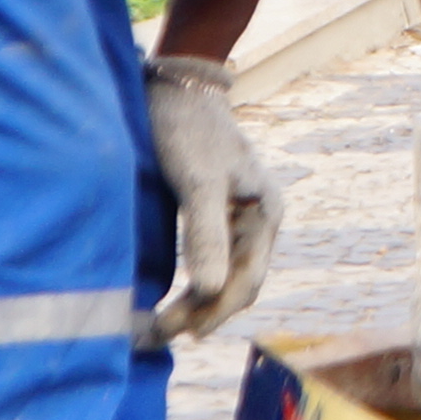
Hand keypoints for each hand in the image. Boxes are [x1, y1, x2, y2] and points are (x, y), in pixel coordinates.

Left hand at [144, 57, 283, 344]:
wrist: (173, 83)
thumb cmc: (186, 127)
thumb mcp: (195, 180)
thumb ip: (204, 235)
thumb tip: (208, 291)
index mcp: (265, 213)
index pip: (245, 282)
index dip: (210, 313)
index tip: (169, 331)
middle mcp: (258, 219)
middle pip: (238, 285)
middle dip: (202, 314)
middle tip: (155, 336)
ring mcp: (238, 216)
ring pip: (225, 277)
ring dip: (197, 304)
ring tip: (161, 326)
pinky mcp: (214, 212)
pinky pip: (211, 261)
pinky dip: (191, 283)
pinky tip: (168, 293)